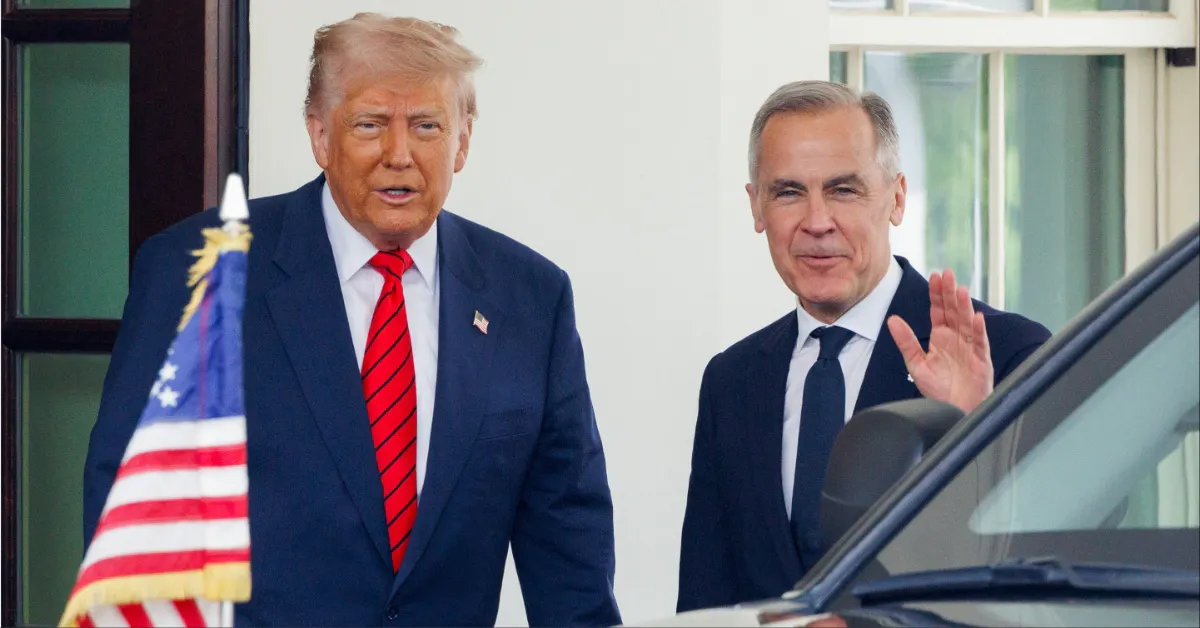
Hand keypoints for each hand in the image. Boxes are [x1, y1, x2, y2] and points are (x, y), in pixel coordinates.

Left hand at [886, 269, 993, 413]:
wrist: (955, 411)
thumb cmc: (939, 390)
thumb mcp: (916, 364)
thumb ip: (906, 341)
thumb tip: (892, 320)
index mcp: (941, 337)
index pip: (939, 310)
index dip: (937, 294)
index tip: (935, 276)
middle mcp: (957, 339)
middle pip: (954, 311)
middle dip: (950, 292)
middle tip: (948, 274)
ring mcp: (970, 348)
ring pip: (968, 322)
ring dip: (964, 306)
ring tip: (960, 290)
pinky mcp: (981, 361)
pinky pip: (980, 343)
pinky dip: (979, 330)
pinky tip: (976, 318)